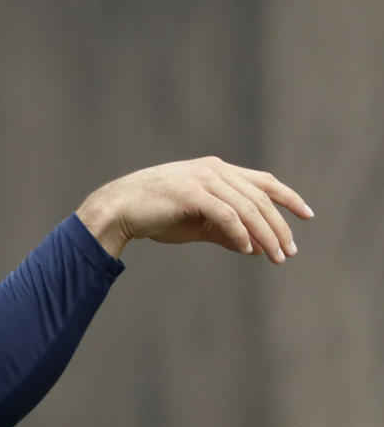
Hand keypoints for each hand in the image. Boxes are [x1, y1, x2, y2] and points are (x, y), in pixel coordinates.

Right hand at [75, 156, 312, 263]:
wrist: (119, 209)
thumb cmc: (156, 215)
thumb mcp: (198, 224)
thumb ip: (227, 232)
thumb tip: (257, 248)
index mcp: (216, 169)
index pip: (263, 181)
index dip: (288, 197)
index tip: (307, 215)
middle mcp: (213, 169)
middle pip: (260, 197)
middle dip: (279, 227)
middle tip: (288, 252)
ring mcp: (202, 178)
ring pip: (247, 207)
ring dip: (266, 235)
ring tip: (275, 257)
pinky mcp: (191, 192)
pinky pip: (226, 215)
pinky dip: (240, 233)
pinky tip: (247, 250)